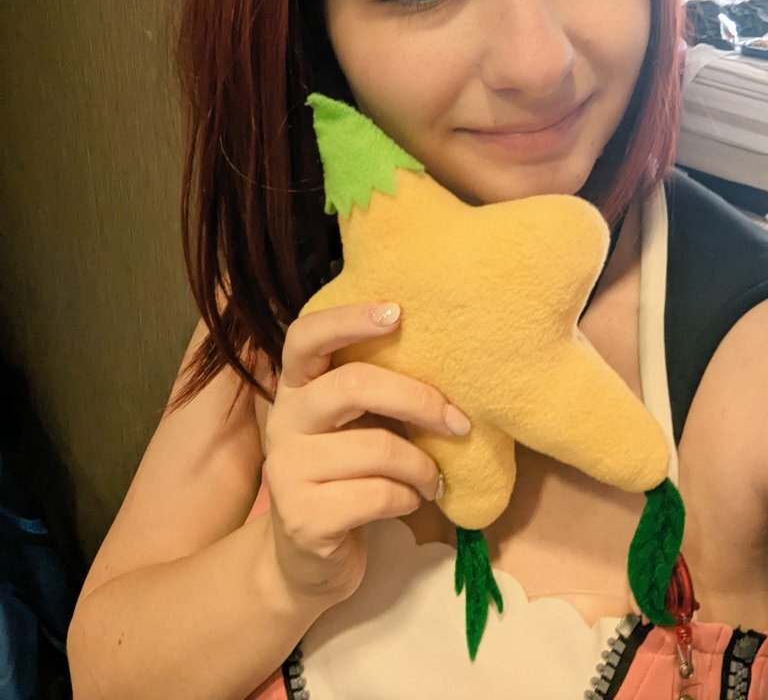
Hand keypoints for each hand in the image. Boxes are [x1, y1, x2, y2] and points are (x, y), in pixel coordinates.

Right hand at [263, 302, 470, 606]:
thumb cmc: (346, 477)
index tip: (398, 311)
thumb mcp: (351, 426)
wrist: (308, 561)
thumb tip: (445, 355)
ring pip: (376, 448)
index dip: (348, 318)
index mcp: (296, 387)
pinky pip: (378, 495)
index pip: (304, 335)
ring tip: (434, 478)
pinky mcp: (304, 519)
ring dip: (423, 465)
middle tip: (458, 421)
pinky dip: (409, 497)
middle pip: (352, 385)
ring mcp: (287, 471)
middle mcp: (284, 421)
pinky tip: (411, 501)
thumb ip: (371, 392)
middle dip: (418, 399)